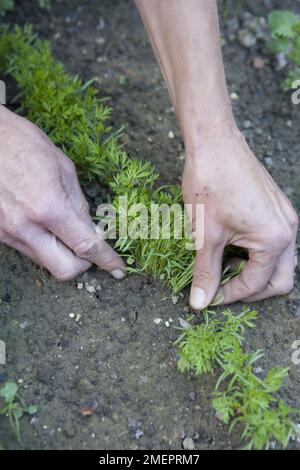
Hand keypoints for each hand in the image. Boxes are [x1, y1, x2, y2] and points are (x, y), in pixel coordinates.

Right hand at [0, 106, 124, 280]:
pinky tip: (44, 223)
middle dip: (83, 263)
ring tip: (64, 228)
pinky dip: (44, 245)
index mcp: (48, 207)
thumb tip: (91, 230)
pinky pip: (29, 250)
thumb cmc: (23, 143)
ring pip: (46, 263)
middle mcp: (26, 227)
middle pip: (65, 270)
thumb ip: (79, 205)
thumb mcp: (63, 168)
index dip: (106, 260)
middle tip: (88, 247)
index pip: (85, 246)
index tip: (118, 269)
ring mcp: (9, 233)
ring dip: (62, 254)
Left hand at [182, 126, 297, 309]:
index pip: (255, 284)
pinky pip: (274, 242)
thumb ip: (206, 272)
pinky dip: (256, 253)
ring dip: (254, 271)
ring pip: (279, 262)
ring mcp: (285, 217)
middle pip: (279, 280)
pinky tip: (232, 246)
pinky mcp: (277, 207)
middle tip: (223, 289)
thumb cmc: (209, 184)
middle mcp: (288, 230)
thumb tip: (200, 302)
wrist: (214, 142)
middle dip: (251, 290)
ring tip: (224, 266)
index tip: (207, 297)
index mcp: (274, 239)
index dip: (229, 296)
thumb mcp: (206, 234)